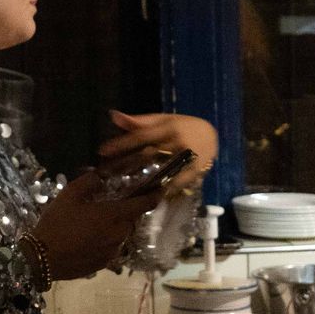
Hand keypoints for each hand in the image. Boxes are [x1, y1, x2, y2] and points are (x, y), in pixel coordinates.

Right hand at [31, 169, 160, 280]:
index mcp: (113, 214)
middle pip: (130, 220)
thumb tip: (100, 178)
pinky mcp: (104, 264)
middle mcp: (119, 233)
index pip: (144, 204)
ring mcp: (113, 251)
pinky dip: (104, 242)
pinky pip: (111, 248)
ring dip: (113, 228)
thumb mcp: (68, 195)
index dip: (154, 196)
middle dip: (124, 213)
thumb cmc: (56, 223)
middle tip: (106, 209)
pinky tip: (86, 241)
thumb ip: (88, 182)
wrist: (42, 258)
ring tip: (92, 226)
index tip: (159, 190)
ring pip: (120, 235)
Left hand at [99, 111, 217, 195]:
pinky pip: (176, 184)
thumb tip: (114, 115)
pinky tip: (147, 197)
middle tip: (106, 173)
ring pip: (162, 171)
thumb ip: (139, 121)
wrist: (212, 136)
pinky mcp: (195, 172)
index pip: (141, 136)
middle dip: (126, 165)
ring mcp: (187, 158)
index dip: (121, 144)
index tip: (102, 151)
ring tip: (122, 189)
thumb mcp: (163, 120)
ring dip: (142, 181)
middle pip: (149, 155)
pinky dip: (162, 190)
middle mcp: (178, 142)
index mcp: (169, 127)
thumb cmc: (182, 126)